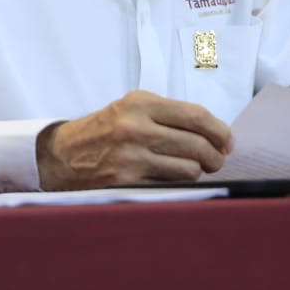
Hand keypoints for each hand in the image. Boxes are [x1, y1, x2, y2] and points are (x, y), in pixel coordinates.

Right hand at [35, 90, 232, 189]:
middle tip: (217, 160)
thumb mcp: (132, 108)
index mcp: (140, 103)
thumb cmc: (104, 129)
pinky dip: (178, 184)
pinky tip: (173, 179)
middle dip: (215, 156)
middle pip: (197, 144)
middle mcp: (136, 127)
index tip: (228, 141)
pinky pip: (169, 186)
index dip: (220, 130)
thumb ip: (169, 115)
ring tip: (194, 169)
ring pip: (188, 169)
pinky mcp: (126, 182)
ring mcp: (131, 157)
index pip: (196, 116)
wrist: (61, 155)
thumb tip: (214, 132)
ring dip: (197, 172)